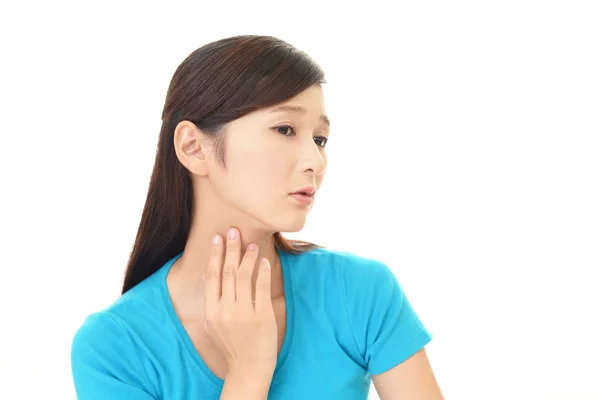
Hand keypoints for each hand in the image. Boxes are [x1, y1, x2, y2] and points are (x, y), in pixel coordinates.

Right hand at [203, 227, 277, 374]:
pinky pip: (261, 287)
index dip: (215, 255)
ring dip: (247, 256)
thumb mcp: (213, 325)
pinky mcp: (261, 315)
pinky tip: (263, 261)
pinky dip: (262, 271)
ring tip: (250, 243)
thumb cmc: (232, 345)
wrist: (248, 369)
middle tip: (233, 230)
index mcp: (211, 311)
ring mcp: (243, 312)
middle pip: (227, 271)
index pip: (212, 276)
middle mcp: (225, 310)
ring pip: (243, 276)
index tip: (217, 237)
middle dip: (230, 248)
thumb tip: (207, 276)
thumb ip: (211, 301)